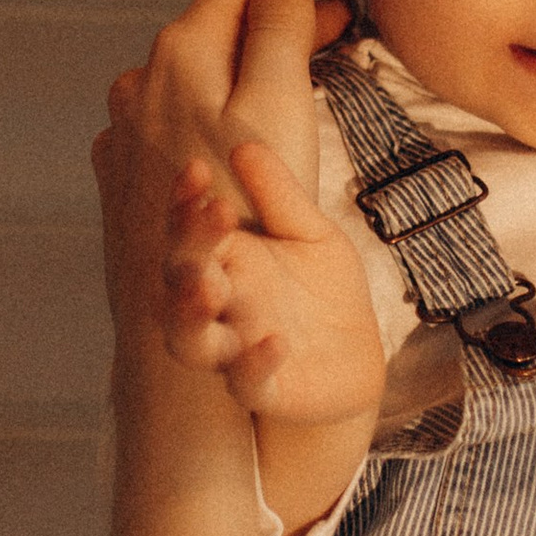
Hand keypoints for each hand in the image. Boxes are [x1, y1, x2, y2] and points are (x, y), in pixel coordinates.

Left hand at [93, 0, 348, 334]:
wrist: (176, 315)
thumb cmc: (238, 216)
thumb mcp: (277, 110)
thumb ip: (279, 33)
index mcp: (181, 55)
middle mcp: (143, 83)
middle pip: (217, 25)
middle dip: (274, 9)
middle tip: (331, 5)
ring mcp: (128, 128)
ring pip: (197, 72)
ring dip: (248, 57)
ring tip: (300, 62)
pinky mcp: (125, 171)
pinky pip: (177, 114)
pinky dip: (216, 102)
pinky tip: (242, 122)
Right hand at [164, 147, 386, 425]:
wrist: (355, 358)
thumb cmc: (320, 293)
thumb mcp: (310, 233)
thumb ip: (278, 194)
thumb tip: (243, 145)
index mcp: (222, 262)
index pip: (185, 229)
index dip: (182, 202)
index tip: (195, 170)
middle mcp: (217, 307)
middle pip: (180, 278)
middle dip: (188, 249)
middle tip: (211, 216)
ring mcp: (234, 351)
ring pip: (188, 341)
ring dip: (189, 315)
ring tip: (207, 288)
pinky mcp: (265, 391)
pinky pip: (247, 383)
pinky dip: (254, 363)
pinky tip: (274, 340)